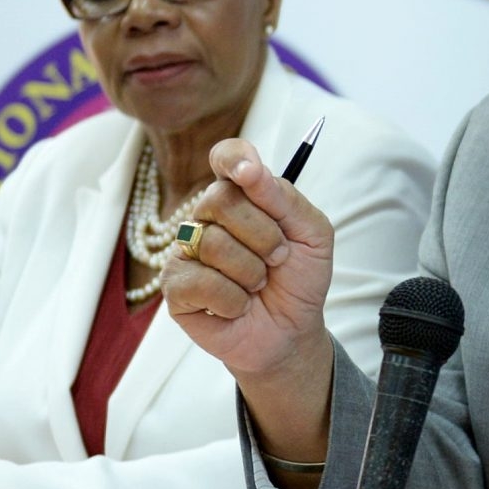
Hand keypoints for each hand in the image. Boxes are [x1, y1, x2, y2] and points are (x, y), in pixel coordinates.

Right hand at [162, 139, 335, 448]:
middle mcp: (208, 217)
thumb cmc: (299, 279)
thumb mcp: (313, 235)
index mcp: (242, 196)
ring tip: (258, 285)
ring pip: (212, 242)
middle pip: (219, 199)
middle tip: (278, 258)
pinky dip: (233, 299)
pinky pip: (201, 281)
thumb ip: (285, 199)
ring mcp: (187, 250)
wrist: (292, 331)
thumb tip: (250, 172)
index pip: (226, 158)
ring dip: (252, 272)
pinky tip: (238, 306)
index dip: (233, 159)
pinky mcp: (175, 286)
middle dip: (264, 235)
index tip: (249, 172)